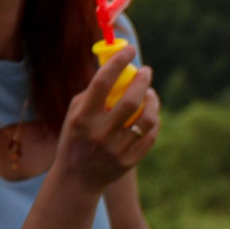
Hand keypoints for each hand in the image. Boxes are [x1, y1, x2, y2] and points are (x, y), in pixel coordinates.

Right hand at [59, 45, 159, 192]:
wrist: (76, 178)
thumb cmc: (76, 137)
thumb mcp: (75, 114)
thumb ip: (93, 93)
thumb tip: (117, 68)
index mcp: (82, 118)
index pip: (102, 83)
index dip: (117, 63)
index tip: (129, 49)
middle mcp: (99, 133)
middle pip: (131, 101)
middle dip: (142, 81)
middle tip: (146, 71)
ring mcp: (116, 149)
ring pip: (147, 119)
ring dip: (153, 101)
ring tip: (150, 93)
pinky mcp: (129, 161)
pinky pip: (150, 135)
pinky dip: (154, 121)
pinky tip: (151, 113)